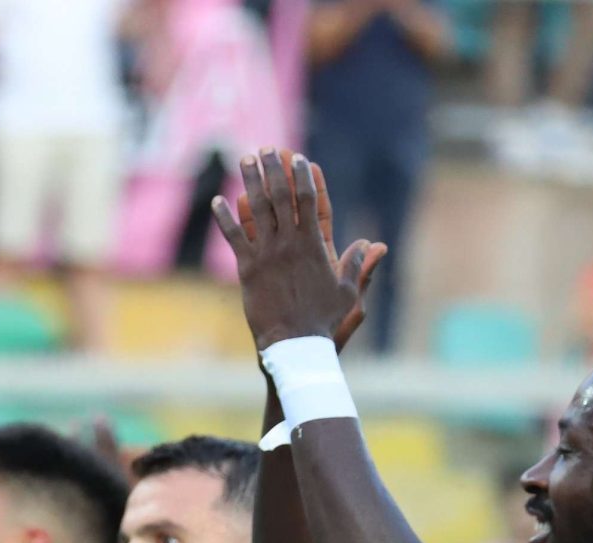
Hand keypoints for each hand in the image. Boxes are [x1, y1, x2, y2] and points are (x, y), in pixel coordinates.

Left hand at [213, 149, 386, 350]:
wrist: (294, 344)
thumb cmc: (324, 321)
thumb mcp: (348, 293)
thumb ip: (359, 265)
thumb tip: (375, 245)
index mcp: (314, 245)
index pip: (310, 202)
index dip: (304, 178)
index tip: (299, 159)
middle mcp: (289, 244)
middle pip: (281, 197)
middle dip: (275, 169)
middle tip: (269, 148)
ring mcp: (266, 255)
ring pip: (256, 210)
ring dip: (250, 182)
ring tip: (246, 159)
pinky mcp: (247, 269)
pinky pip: (235, 238)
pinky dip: (226, 219)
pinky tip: (218, 200)